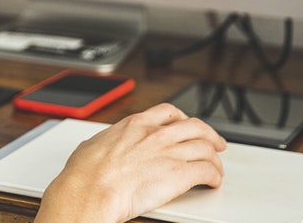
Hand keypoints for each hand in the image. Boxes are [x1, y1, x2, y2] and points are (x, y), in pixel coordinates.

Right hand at [34, 103, 225, 222]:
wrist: (91, 190)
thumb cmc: (86, 173)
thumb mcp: (94, 144)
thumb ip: (108, 141)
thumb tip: (103, 145)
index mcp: (135, 124)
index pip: (168, 112)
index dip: (183, 119)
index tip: (187, 124)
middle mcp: (156, 134)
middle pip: (195, 126)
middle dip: (209, 135)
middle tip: (215, 143)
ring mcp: (169, 152)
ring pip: (206, 148)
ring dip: (214, 159)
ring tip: (216, 168)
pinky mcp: (179, 174)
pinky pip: (207, 171)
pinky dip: (214, 176)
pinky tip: (213, 182)